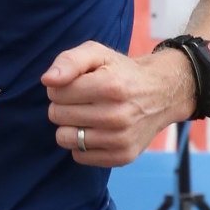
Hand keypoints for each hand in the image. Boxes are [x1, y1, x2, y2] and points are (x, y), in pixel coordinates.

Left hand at [43, 40, 193, 165]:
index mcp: (110, 86)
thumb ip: (68, 61)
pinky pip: (79, 156)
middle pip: (57, 115)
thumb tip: (47, 81)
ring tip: (87, 115)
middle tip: (82, 100)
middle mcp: (117, 115)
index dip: (60, 87)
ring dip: (70, 126)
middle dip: (64, 105)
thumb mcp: (97, 53)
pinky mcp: (123, 156)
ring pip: (64, 138)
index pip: (56, 93)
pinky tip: (96, 131)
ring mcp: (121, 139)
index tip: (76, 84)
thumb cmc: (121, 71)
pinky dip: (82, 144)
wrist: (162, 93)